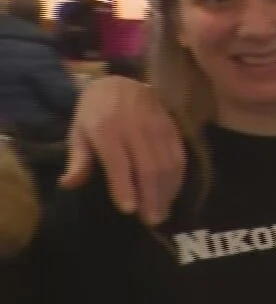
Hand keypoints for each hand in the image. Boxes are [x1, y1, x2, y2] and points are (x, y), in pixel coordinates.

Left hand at [61, 75, 183, 225]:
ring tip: (162, 213)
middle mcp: (134, 127)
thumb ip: (78, 159)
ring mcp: (157, 127)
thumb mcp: (78, 132)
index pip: (118, 162)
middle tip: (151, 220)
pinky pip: (179, 158)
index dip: (124, 187)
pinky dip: (177, 180)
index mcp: (105, 128)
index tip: (129, 210)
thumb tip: (69, 184)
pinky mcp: (172, 129)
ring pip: (167, 165)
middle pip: (148, 167)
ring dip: (167, 192)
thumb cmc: (95, 113)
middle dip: (151, 196)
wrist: (121, 83)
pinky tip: (171, 195)